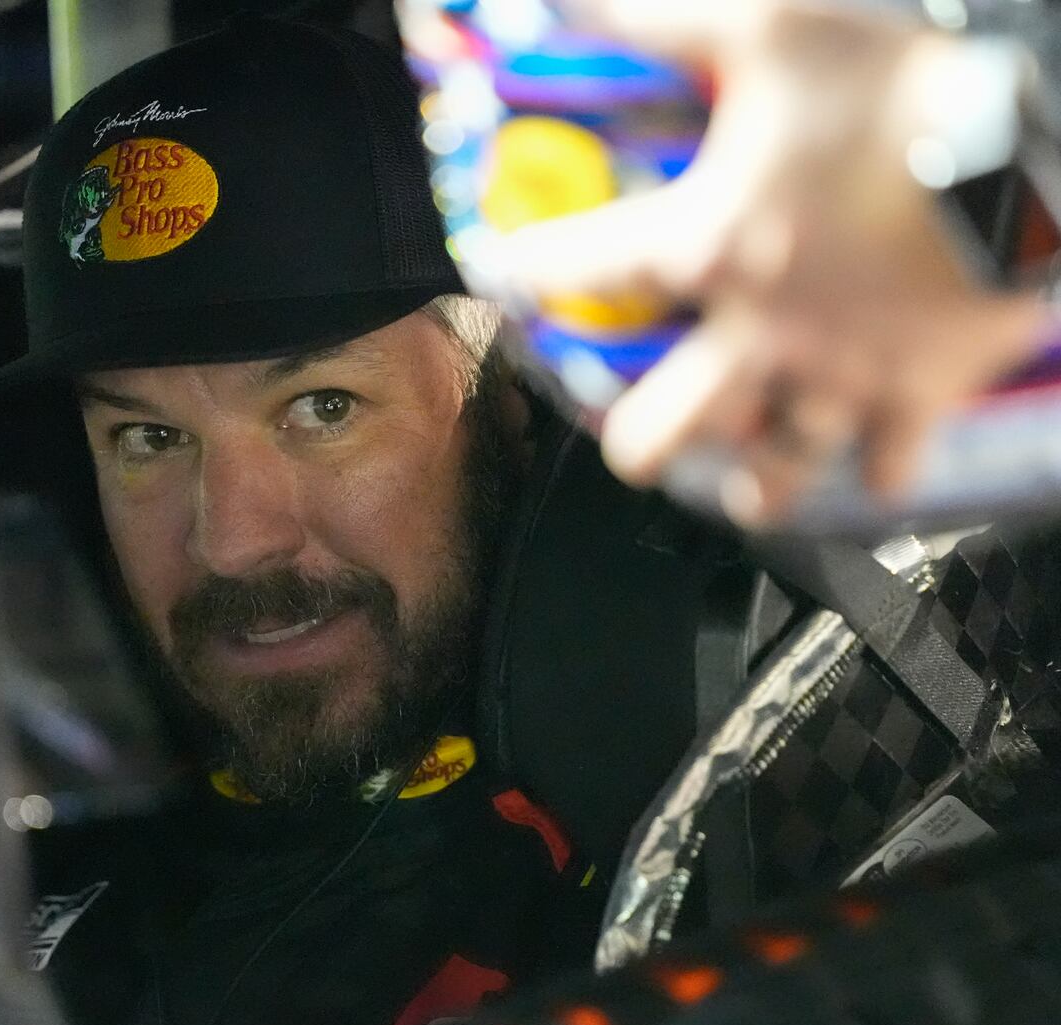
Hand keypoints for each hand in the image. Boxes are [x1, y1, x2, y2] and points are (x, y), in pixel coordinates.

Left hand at [503, 0, 1051, 523]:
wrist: (1037, 143)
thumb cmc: (895, 88)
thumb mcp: (768, 27)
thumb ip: (668, 18)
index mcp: (704, 244)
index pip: (580, 269)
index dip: (528, 271)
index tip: (505, 273)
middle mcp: (753, 330)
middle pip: (664, 426)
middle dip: (639, 445)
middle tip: (634, 447)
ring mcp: (835, 374)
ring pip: (771, 468)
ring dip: (752, 481)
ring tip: (742, 490)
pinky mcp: (916, 395)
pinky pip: (886, 465)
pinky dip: (875, 473)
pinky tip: (868, 472)